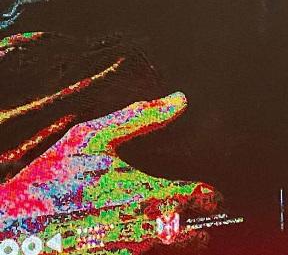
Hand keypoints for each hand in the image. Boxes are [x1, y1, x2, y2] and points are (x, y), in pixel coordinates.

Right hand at [0, 93, 217, 250]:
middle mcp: (141, 228)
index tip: (214, 196)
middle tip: (205, 225)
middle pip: (188, 234)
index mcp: (145, 195)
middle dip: (199, 228)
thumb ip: (140, 118)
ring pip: (163, 246)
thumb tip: (179, 100)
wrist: (11, 225)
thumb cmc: (52, 179)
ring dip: (172, 238)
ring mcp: (124, 250)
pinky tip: (136, 236)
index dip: (209, 195)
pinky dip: (143, 247)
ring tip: (177, 232)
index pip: (196, 197)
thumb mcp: (92, 138)